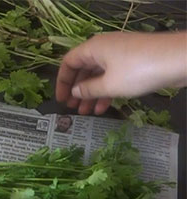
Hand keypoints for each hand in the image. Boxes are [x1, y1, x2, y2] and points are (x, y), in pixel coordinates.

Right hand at [56, 31, 186, 114]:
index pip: (68, 63)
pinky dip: (105, 92)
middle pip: (83, 70)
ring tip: (85, 113)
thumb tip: (75, 92)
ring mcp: (118, 56)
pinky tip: (103, 108)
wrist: (178, 60)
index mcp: (93, 48)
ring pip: (97, 76)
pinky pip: (111, 77)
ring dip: (90, 94)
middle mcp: (103, 49)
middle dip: (77, 90)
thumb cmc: (138, 71)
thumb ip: (88, 90)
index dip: (62, 82)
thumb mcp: (109, 84)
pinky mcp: (131, 63)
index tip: (61, 100)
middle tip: (72, 108)